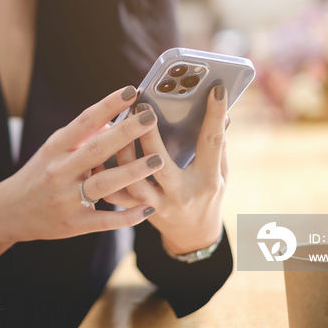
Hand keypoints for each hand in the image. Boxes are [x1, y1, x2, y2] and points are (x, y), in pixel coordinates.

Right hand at [0, 86, 162, 268]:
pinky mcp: (74, 224)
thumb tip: (115, 123)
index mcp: (56, 148)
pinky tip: (147, 208)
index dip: (108, 105)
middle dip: (125, 133)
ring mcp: (67, 198)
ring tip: (156, 160)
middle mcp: (60, 171)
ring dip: (132, 171)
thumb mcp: (54, 151)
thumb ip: (83, 137)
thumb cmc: (39, 174)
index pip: (84, 122)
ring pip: (104, 183)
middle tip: (150, 118)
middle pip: (96, 149)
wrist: (10, 212)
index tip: (130, 91)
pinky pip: (105, 220)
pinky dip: (127, 216)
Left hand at [103, 85, 228, 254]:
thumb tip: (225, 113)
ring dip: (123, 153)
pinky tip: (102, 154)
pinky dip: (107, 175)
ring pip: (133, 181)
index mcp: (208, 180)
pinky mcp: (139, 211)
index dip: (215, 117)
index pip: (212, 144)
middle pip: (160, 164)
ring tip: (119, 125)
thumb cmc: (208, 196)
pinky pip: (118, 196)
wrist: (193, 236)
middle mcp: (181, 194)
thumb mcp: (221, 174)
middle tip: (142, 108)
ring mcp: (158, 205)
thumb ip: (219, 145)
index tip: (215, 90)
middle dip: (149, 135)